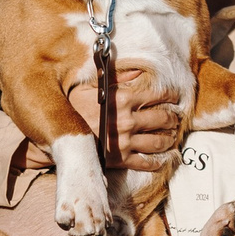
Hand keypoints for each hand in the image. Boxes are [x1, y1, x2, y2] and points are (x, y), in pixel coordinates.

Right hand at [68, 64, 183, 170]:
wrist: (58, 136)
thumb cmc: (72, 108)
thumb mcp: (88, 87)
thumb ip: (114, 78)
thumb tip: (137, 73)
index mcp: (122, 99)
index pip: (157, 95)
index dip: (171, 95)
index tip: (176, 96)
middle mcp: (127, 121)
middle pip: (162, 118)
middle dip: (173, 117)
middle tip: (176, 118)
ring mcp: (125, 142)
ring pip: (159, 141)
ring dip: (170, 138)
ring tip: (172, 136)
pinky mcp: (120, 160)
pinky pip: (146, 162)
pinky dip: (158, 161)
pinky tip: (163, 159)